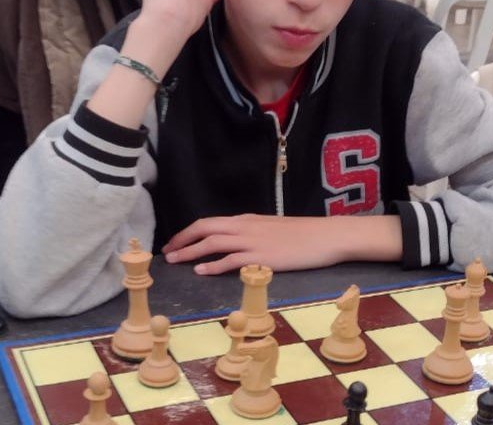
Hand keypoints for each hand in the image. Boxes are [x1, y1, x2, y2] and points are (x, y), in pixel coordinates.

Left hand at [161, 214, 401, 274]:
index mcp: (246, 219)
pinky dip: (213, 265)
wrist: (326, 236)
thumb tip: (233, 243)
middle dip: (182, 239)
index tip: (175, 242)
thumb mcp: (271, 228)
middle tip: (167, 252)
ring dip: (190, 252)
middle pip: (205, 228)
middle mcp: (245, 227)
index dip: (188, 232)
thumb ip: (251, 233)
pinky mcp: (261, 257)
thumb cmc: (302, 234)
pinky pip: (231, 260)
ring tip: (175, 261)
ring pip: (212, 242)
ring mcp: (252, 241)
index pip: (210, 222)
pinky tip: (201, 272)